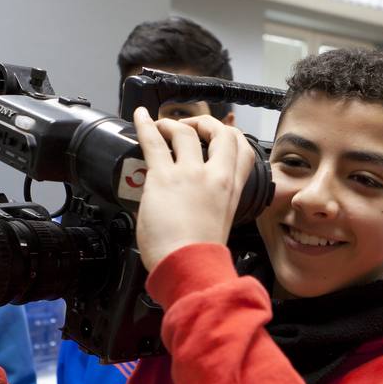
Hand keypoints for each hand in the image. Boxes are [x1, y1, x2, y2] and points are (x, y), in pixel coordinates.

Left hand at [133, 107, 255, 269]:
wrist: (189, 266)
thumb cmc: (199, 257)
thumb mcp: (218, 226)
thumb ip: (211, 207)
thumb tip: (195, 203)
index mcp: (231, 191)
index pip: (243, 150)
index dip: (231, 136)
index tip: (217, 135)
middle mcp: (215, 177)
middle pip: (222, 132)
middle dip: (206, 124)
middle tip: (190, 129)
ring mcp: (190, 174)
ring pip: (186, 132)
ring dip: (173, 125)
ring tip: (162, 127)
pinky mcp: (164, 177)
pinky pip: (153, 141)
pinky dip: (145, 124)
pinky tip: (140, 117)